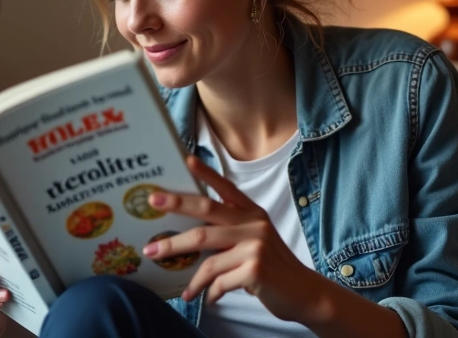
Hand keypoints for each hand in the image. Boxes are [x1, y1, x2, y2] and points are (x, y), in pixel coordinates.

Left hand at [142, 156, 315, 321]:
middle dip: (176, 206)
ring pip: (206, 256)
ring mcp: (255, 247)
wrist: (304, 293)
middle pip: (206, 213)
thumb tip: (187, 236)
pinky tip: (204, 298)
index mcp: (253, 213)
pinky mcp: (254, 270)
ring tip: (163, 268)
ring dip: (184, 268)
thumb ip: (230, 232)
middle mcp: (254, 225)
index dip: (206, 173)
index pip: (226, 189)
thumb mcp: (255, 240)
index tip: (186, 159)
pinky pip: (218, 281)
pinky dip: (207, 292)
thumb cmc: (272, 266)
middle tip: (152, 202)